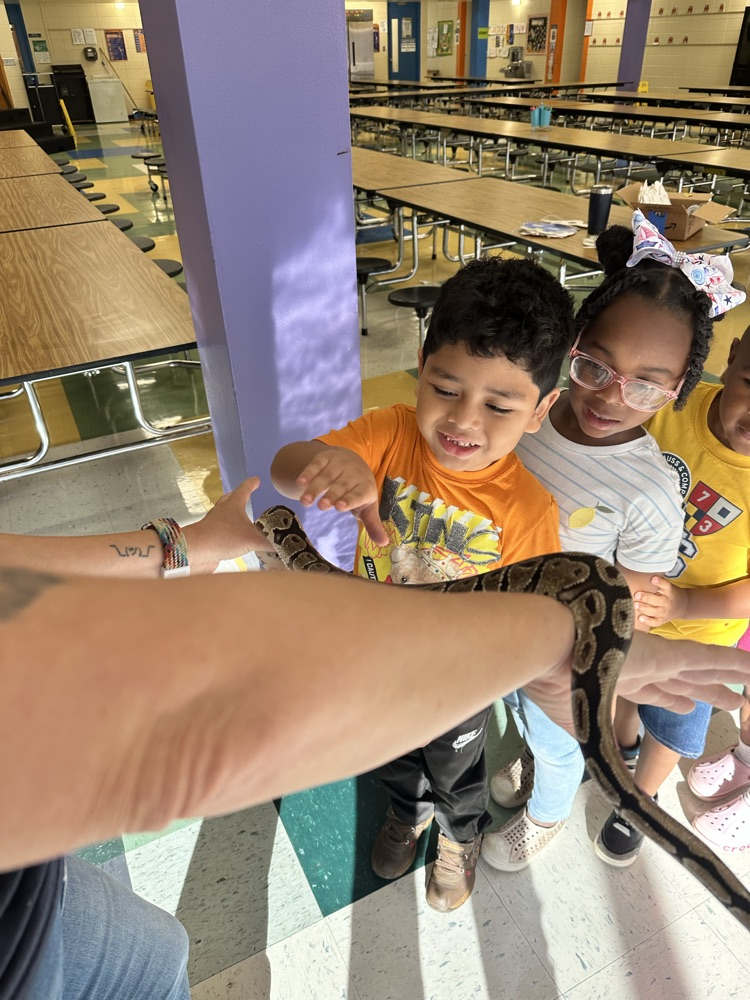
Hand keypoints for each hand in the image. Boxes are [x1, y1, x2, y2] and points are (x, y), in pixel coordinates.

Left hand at [184, 477, 274, 572]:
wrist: (196, 550)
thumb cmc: (222, 537)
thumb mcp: (252, 540)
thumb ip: (268, 543)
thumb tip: (282, 546)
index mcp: (233, 505)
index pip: (244, 489)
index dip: (251, 484)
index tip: (256, 480)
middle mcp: (222, 511)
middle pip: (230, 499)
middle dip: (239, 497)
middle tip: (246, 495)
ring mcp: (214, 524)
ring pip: (225, 515)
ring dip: (234, 515)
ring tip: (244, 520)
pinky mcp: (211, 537)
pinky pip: (222, 531)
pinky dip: (230, 532)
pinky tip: (237, 540)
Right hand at [296, 447, 387, 545]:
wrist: (354, 461)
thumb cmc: (360, 491)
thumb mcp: (368, 507)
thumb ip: (373, 525)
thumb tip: (384, 543)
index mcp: (365, 488)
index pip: (358, 494)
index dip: (350, 500)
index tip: (340, 507)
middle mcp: (352, 475)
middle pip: (341, 486)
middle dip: (332, 495)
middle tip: (322, 506)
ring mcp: (339, 465)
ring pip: (326, 476)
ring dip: (315, 488)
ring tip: (305, 502)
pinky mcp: (325, 458)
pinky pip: (316, 465)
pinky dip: (307, 473)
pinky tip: (300, 483)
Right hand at [522, 630, 747, 736]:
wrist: (543, 643)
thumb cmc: (547, 676)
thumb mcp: (570, 716)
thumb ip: (593, 739)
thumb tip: (606, 767)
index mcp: (615, 678)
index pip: (650, 690)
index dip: (670, 697)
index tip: (685, 703)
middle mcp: (638, 667)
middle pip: (681, 682)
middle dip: (704, 691)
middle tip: (731, 697)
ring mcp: (653, 659)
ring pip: (701, 670)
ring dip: (727, 677)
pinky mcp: (666, 654)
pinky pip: (709, 660)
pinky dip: (733, 662)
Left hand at [633, 576, 688, 627]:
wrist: (683, 606)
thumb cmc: (667, 593)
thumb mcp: (666, 586)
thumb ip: (656, 582)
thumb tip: (638, 571)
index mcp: (669, 591)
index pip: (666, 586)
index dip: (660, 582)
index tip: (653, 579)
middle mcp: (667, 601)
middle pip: (659, 600)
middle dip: (647, 598)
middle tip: (637, 595)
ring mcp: (665, 612)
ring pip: (656, 612)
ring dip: (645, 609)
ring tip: (635, 605)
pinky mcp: (662, 620)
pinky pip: (655, 622)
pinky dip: (648, 621)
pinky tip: (640, 618)